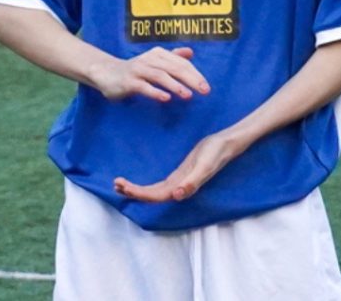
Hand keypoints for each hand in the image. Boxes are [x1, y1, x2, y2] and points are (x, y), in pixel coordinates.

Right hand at [89, 46, 209, 103]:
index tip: (207, 87)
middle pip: (174, 68)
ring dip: (175, 85)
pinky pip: (143, 86)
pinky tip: (166, 99)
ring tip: (188, 95)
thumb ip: (173, 57)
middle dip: (191, 79)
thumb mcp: (155, 61)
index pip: (181, 63)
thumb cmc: (136, 69)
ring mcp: (138, 70)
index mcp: (159, 54)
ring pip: (160, 76)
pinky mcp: (129, 81)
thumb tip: (191, 52)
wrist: (107, 72)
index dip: (195, 74)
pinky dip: (155, 92)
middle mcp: (150, 59)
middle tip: (204, 91)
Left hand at [113, 126, 251, 204]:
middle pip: (152, 196)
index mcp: (182, 188)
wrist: (225, 144)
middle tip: (115, 184)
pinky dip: (145, 185)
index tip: (123, 186)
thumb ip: (193, 182)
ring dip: (137, 190)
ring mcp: (178, 182)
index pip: (155, 196)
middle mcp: (178, 188)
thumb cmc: (215, 153)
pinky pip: (159, 185)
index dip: (139, 194)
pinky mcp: (179, 175)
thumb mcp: (204, 165)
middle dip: (133, 192)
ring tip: (120, 184)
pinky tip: (136, 182)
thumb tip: (177, 196)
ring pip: (154, 192)